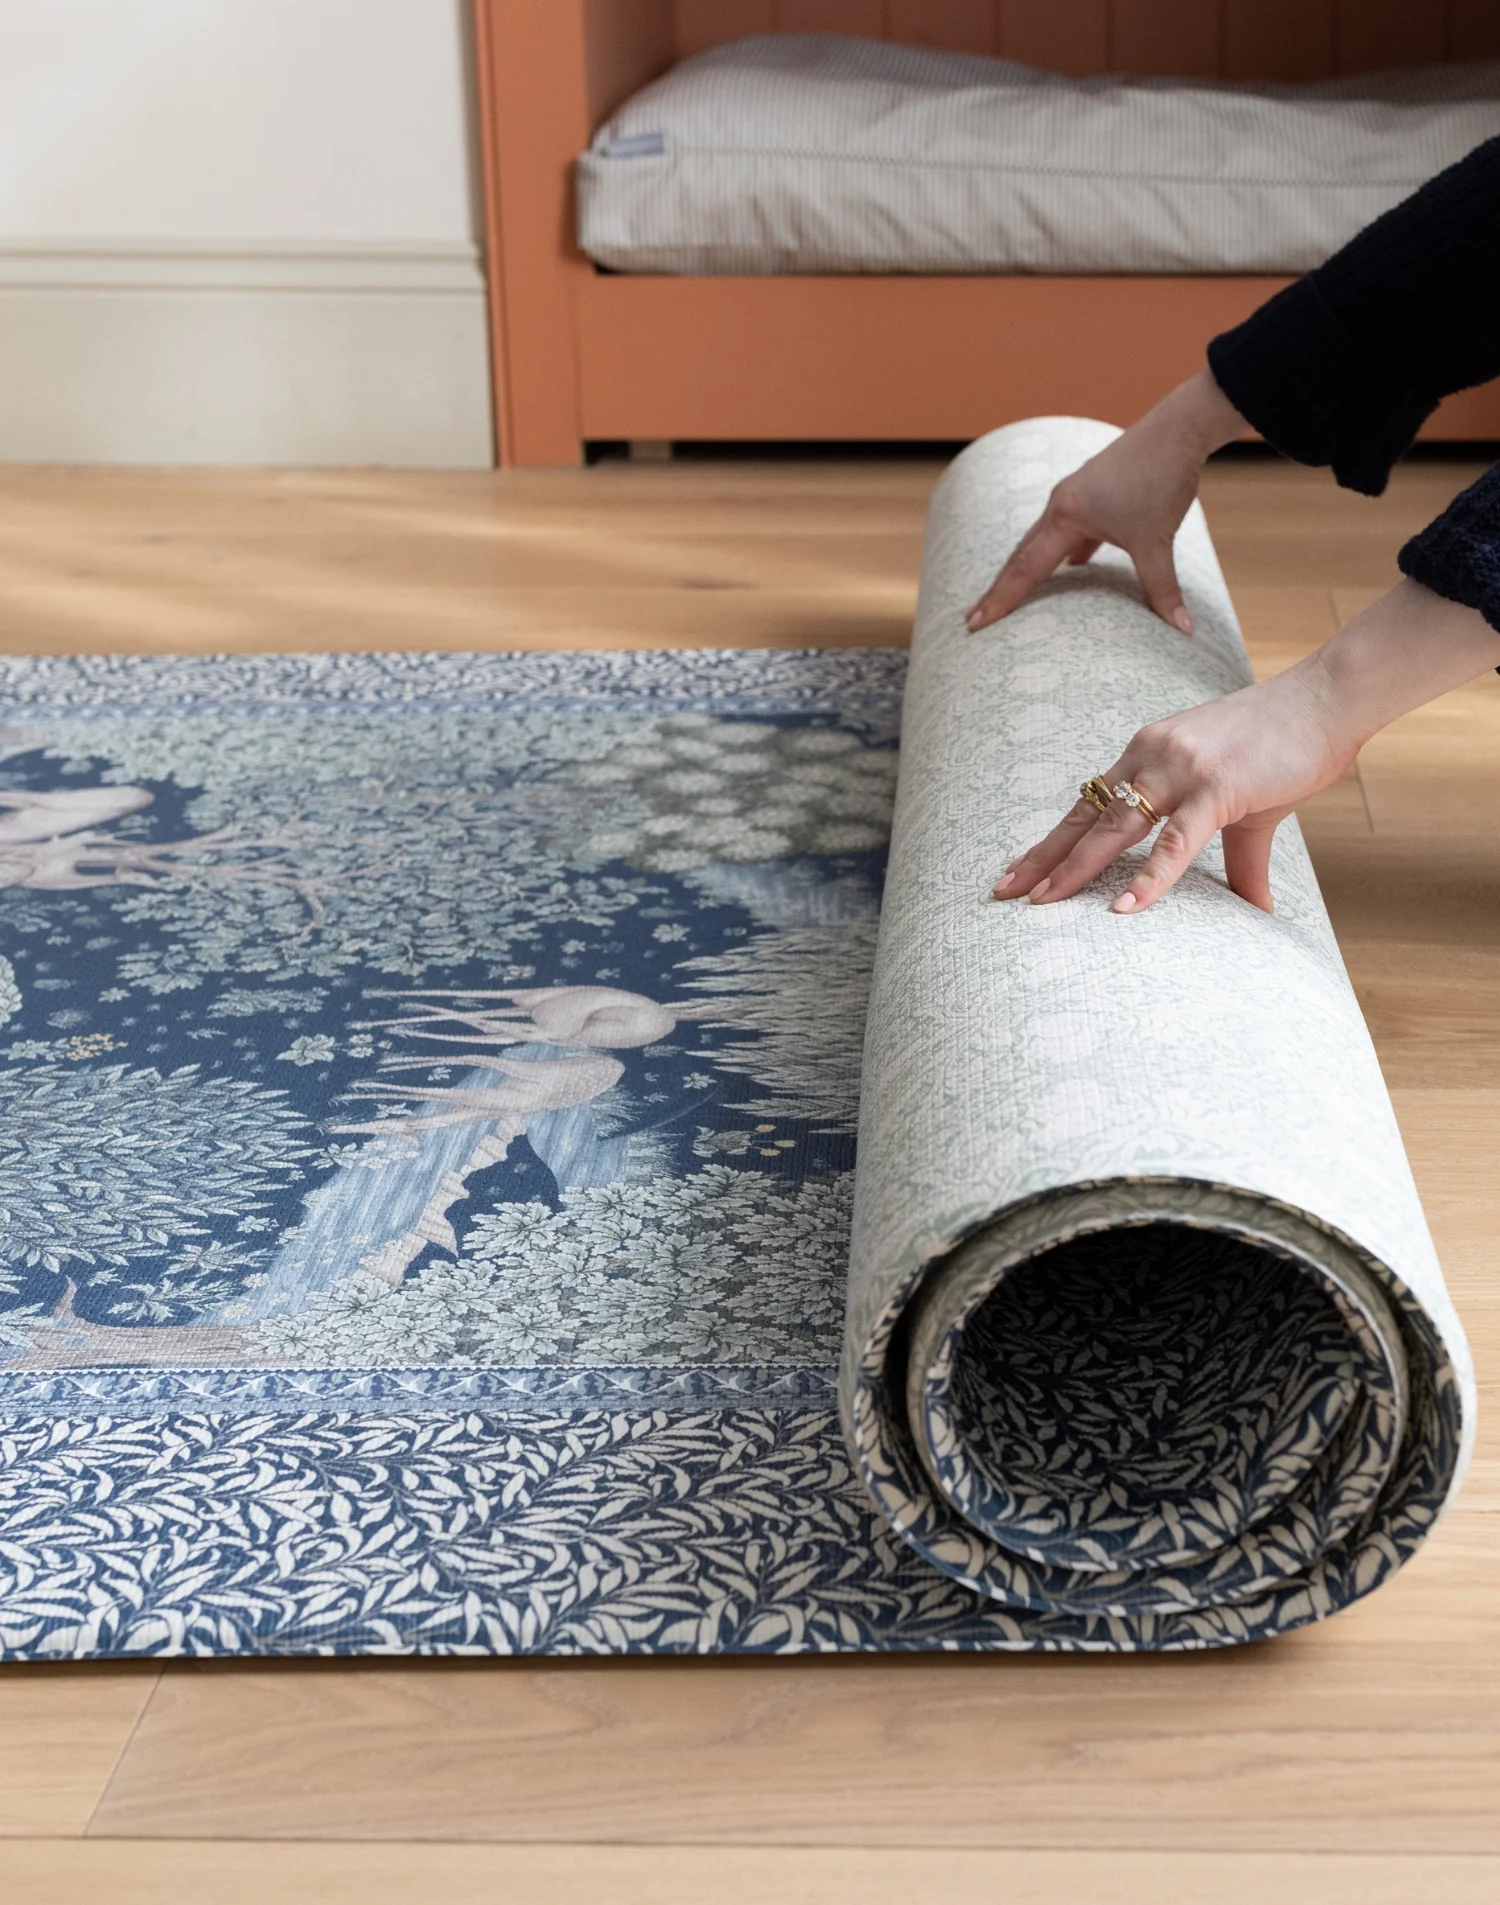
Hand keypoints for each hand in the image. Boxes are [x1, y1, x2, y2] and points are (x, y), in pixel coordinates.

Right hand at [966, 370, 1247, 634]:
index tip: (975, 623)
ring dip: (1027, 568)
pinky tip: (1074, 563)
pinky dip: (1063, 550)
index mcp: (1066, 516)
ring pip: (1043, 540)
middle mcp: (1062, 505)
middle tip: (975, 615)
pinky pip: (1068, 529)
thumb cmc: (1161, 478)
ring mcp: (1076, 496)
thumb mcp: (1157, 541)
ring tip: (1014, 592)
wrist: (1178, 429)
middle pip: (1022, 555)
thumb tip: (1183, 629)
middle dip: (1000, 587)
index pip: (1025, 569)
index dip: (1000, 600)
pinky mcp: (1093, 492)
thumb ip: (1162, 589)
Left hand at [992, 581, 1499, 915]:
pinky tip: (1123, 907)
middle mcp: (1150, 756)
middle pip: (1086, 817)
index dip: (1051, 841)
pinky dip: (1149, 876)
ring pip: (1116, 827)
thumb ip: (1239, 859)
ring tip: (1043, 903)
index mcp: (1146, 755)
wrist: (1327, 699)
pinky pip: (1175, 839)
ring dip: (1076, 867)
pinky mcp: (1218, 786)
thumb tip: (1254, 908)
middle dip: (1043, 858)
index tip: (1017, 872)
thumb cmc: (1284, 745)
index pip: (1087, 805)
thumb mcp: (1246, 803)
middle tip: (1002, 893)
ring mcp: (1180, 768)